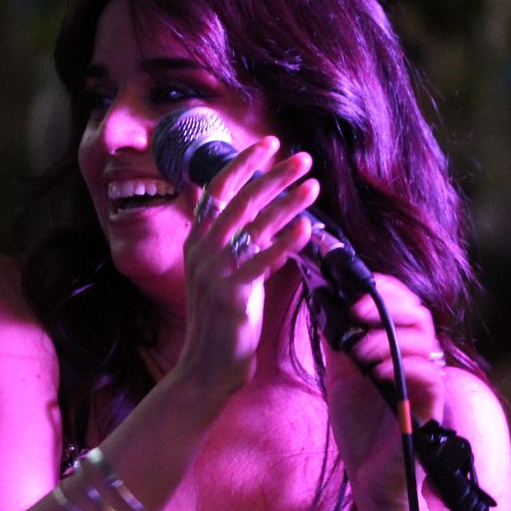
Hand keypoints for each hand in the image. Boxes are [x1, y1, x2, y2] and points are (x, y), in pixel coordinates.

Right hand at [171, 137, 318, 398]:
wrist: (206, 367)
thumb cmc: (222, 321)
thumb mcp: (223, 274)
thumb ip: (239, 244)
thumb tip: (269, 217)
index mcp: (197, 242)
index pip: (217, 190)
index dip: (243, 163)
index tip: (268, 143)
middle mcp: (202, 251)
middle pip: (241, 200)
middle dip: (273, 175)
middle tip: (302, 157)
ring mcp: (214, 271)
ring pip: (254, 225)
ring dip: (287, 202)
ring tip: (313, 185)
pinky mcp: (232, 294)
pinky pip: (262, 261)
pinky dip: (285, 242)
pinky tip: (307, 229)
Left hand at [324, 274, 446, 510]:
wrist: (368, 479)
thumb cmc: (361, 429)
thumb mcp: (341, 376)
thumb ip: (340, 343)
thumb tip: (326, 306)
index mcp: (398, 349)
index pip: (404, 305)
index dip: (386, 289)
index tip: (358, 286)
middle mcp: (417, 362)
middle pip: (420, 315)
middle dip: (388, 306)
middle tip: (357, 311)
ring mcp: (426, 385)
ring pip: (425, 343)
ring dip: (389, 338)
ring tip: (360, 350)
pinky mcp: (428, 410)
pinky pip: (428, 378)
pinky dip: (403, 367)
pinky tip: (377, 371)